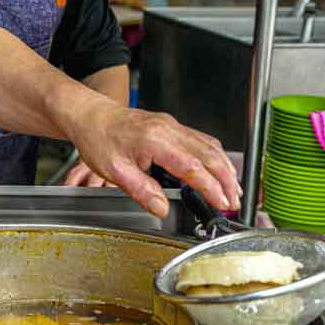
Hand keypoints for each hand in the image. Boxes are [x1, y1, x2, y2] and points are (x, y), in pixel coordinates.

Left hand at [62, 101, 240, 217]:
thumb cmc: (99, 139)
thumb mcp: (114, 171)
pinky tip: (218, 168)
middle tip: (234, 200)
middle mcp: (169, 129)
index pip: (193, 167)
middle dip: (226, 179)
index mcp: (155, 141)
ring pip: (209, 145)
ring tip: (232, 189)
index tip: (222, 202)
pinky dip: (215, 156)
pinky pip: (201, 139)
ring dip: (224, 167)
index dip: (211, 187)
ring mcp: (172, 125)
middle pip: (209, 154)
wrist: (91, 116)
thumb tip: (162, 208)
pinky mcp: (172, 126)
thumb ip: (142, 191)